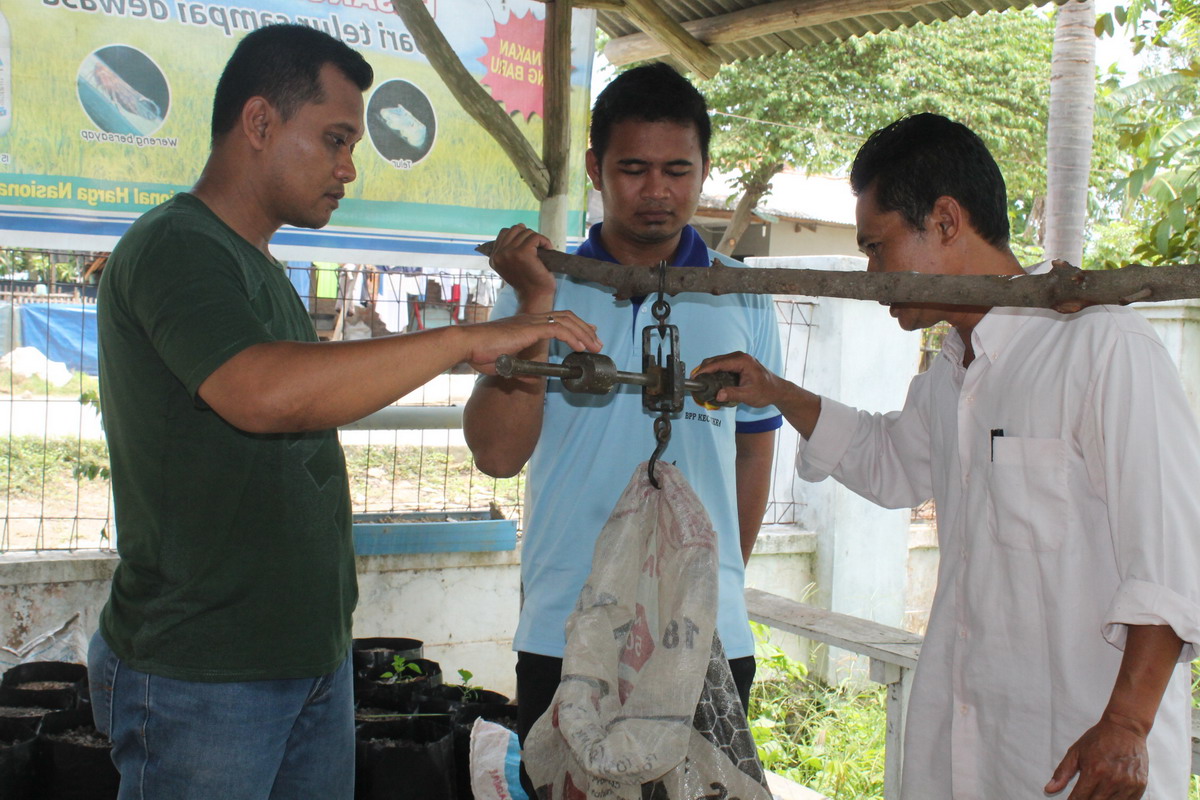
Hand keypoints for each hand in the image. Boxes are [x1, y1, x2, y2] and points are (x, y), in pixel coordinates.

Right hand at [464, 310, 600, 374]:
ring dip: (583, 333)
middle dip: (585, 329)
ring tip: (594, 345)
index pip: (557, 319)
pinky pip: (558, 329)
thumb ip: (521, 371)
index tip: (587, 333)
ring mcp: (530, 322)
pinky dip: (572, 337)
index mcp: (525, 324)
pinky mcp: (529, 329)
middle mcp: (531, 319)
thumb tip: (532, 380)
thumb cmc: (480, 353)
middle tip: (597, 341)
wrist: (467, 344)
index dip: (575, 325)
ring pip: (566, 321)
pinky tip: (580, 347)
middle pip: (566, 317)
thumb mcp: (505, 365)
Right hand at [488, 224, 556, 304]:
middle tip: (537, 248)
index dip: (519, 236)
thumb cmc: (529, 282)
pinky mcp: (522, 253)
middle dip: (528, 235)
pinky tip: (548, 250)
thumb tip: (520, 226)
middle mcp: (498, 255)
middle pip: (515, 229)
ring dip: (537, 239)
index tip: (529, 247)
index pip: (504, 232)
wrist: (536, 296)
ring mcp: (509, 253)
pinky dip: (544, 241)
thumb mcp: (513, 265)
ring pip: (526, 232)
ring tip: (543, 250)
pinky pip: (535, 237)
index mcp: (494, 258)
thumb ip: (510, 249)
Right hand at [692, 351, 785, 408]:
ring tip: (700, 380)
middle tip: (695, 380)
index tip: (695, 376)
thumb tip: (718, 395)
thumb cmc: (766, 391)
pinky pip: (722, 364)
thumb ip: (733, 394)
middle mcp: (740, 356)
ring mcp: (739, 359)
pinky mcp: (738, 363)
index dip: (705, 370)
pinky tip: (710, 379)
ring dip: (708, 369)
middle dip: (704, 369)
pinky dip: (714, 370)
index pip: (719, 363)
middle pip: (716, 360)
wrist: (777, 390)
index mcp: (742, 361)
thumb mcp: (749, 395)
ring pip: (718, 361)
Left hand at [1045, 715, 1148, 798]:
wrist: (1126, 728)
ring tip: (1095, 794)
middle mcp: (1112, 780)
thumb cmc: (1099, 738)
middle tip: (1082, 796)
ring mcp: (1127, 784)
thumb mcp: (1076, 752)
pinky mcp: (1139, 786)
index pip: (1079, 798)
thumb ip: (1062, 772)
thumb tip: (1049, 789)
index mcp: (1094, 771)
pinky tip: (1110, 794)